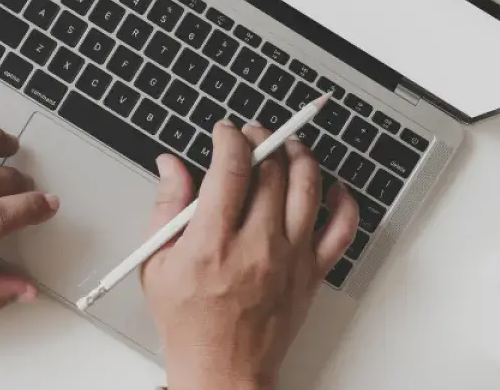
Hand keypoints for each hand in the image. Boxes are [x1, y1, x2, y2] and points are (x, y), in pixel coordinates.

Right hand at [142, 122, 359, 389]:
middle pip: (272, 170)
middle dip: (262, 139)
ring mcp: (291, 258)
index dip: (230, 138)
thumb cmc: (189, 323)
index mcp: (213, 242)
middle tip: (252, 135)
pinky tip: (329, 187)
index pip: (232, 168)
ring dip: (300, 155)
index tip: (224, 132)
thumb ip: (166, 207)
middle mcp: (257, 246)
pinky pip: (342, 228)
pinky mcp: (312, 273)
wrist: (223, 370)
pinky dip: (342, 200)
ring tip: (288, 146)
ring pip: (308, 187)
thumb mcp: (157, 263)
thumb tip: (170, 165)